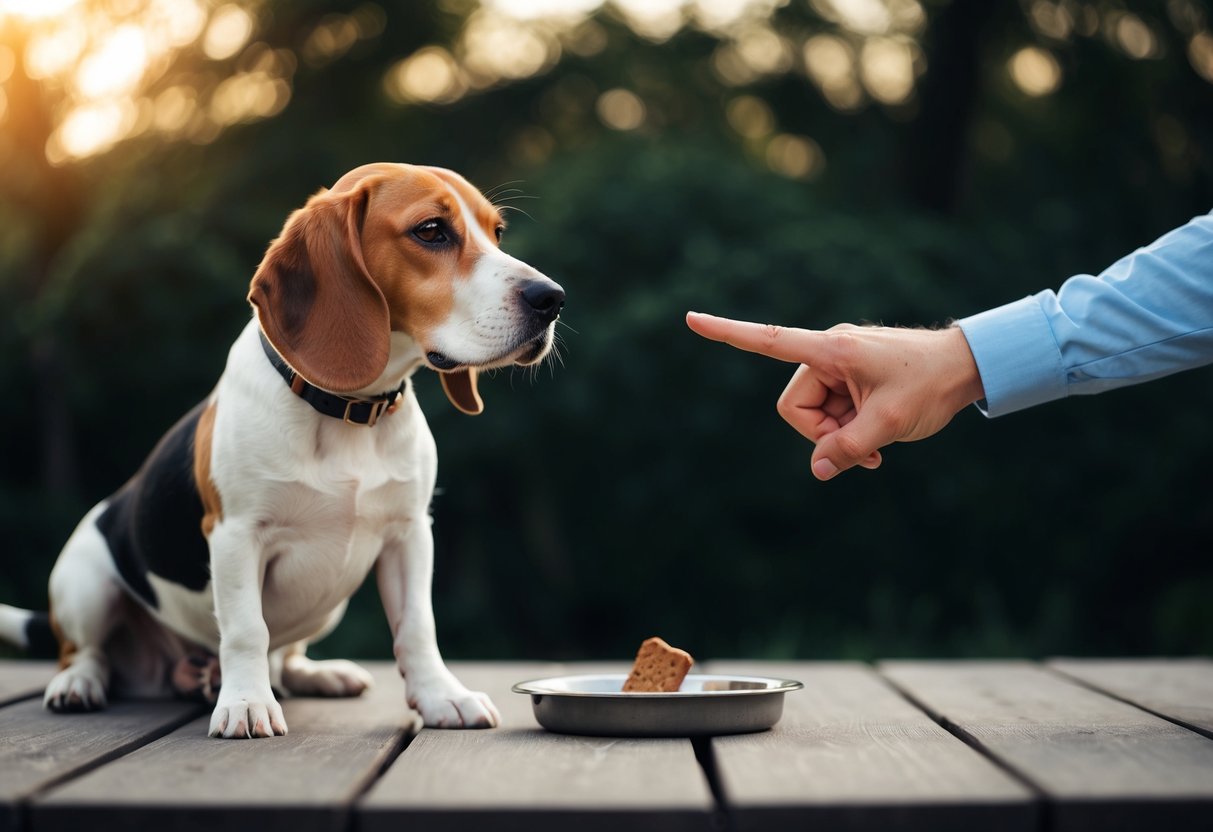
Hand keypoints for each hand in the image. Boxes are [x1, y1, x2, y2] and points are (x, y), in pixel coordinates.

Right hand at [685, 312, 984, 479]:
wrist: (967, 368)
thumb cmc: (930, 385)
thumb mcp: (888, 423)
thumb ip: (847, 448)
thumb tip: (817, 470)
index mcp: (830, 350)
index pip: (768, 341)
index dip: (727, 334)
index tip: (690, 319)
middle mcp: (827, 351)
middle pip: (795, 406)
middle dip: (821, 434)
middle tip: (860, 451)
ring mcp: (838, 364)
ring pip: (813, 414)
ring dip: (838, 436)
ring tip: (875, 446)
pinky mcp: (849, 376)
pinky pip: (831, 412)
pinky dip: (847, 431)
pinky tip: (875, 443)